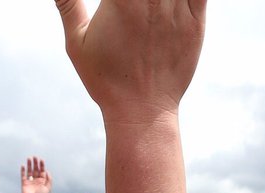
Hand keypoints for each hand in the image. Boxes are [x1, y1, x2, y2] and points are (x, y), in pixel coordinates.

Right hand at [20, 157, 52, 192]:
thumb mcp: (48, 188)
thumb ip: (49, 179)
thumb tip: (47, 171)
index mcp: (42, 181)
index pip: (42, 171)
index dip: (41, 165)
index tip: (41, 159)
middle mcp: (36, 180)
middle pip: (36, 169)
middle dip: (35, 163)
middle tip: (35, 157)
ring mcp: (30, 182)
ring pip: (29, 171)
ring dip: (29, 165)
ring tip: (29, 158)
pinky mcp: (24, 184)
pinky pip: (23, 176)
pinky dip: (23, 171)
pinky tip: (23, 165)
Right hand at [56, 0, 205, 122]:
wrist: (141, 110)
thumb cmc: (105, 79)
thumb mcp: (77, 42)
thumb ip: (68, 6)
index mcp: (120, 1)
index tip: (115, 0)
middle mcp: (151, 0)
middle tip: (134, 2)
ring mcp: (176, 8)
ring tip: (150, 3)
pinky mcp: (196, 20)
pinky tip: (170, 1)